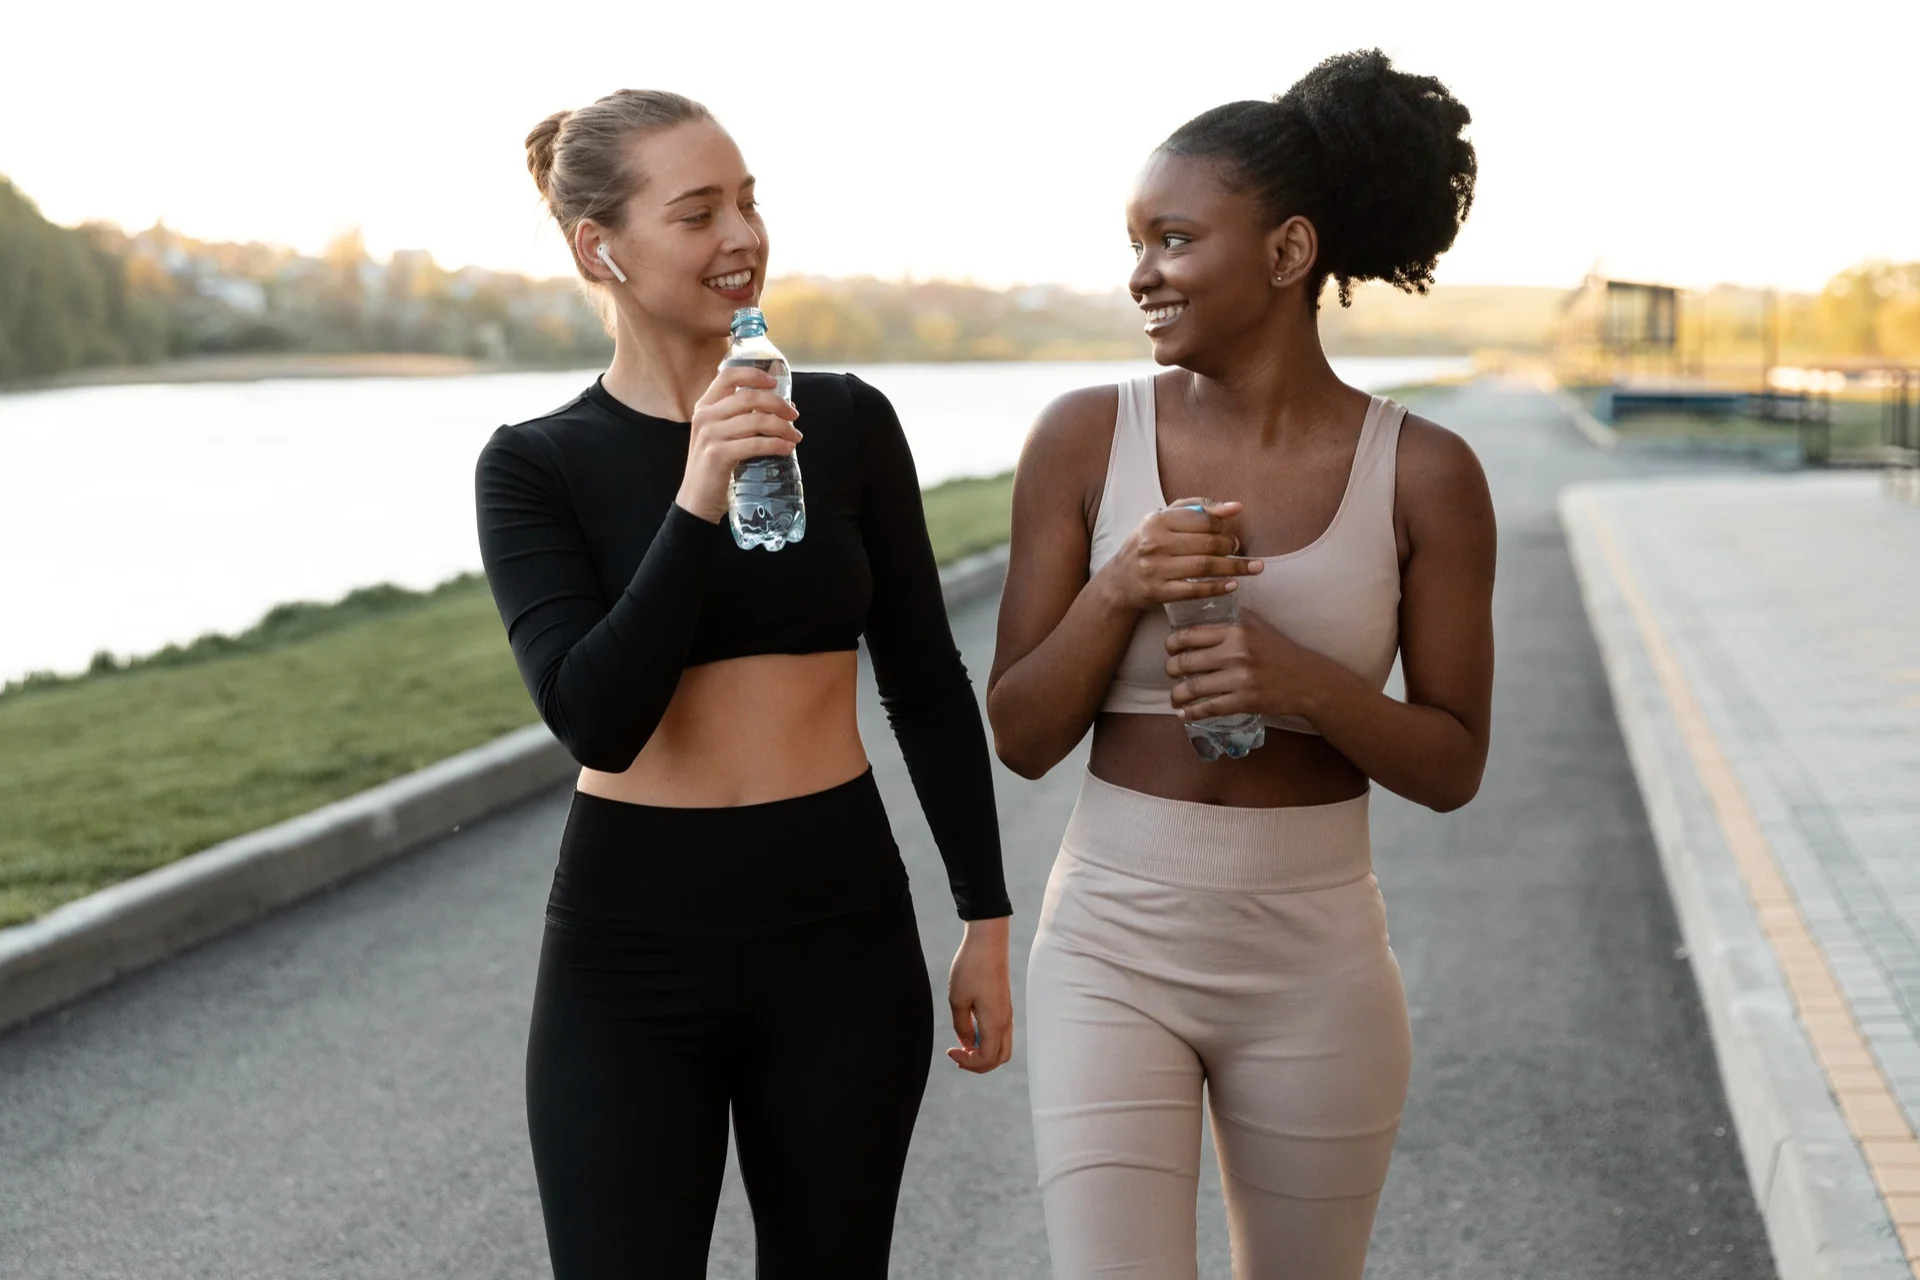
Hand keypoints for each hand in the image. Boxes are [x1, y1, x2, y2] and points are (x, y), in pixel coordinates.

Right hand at [674, 366, 802, 521]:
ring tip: (795, 435)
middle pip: (749, 397)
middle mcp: (705, 416)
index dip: (754, 374)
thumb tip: (782, 406)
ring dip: (783, 426)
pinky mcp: (718, 455)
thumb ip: (741, 419)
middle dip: (778, 404)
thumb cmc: (715, 466)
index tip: (774, 382)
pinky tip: (787, 448)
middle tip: (794, 415)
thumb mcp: (720, 436)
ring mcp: (710, 435)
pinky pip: (756, 443)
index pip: (728, 376)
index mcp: (704, 406)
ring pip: (756, 420)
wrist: (696, 499)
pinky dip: (777, 444)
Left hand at [946, 916, 1011, 1073]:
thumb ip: (962, 1026)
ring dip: (984, 1053)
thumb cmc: (971, 968)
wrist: (988, 941)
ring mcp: (1007, 1013)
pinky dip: (987, 1041)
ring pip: (1003, 1047)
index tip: (950, 1050)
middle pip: (999, 1058)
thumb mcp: (957, 999)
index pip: (986, 1059)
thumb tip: (967, 1044)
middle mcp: (1005, 1021)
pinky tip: (971, 1031)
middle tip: (958, 1057)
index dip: (967, 1062)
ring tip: (963, 1047)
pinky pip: (1001, 1034)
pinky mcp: (1004, 1005)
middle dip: (979, 1065)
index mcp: (994, 1022)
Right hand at [1095, 498, 1262, 612]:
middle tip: (1236, 550)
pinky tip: (1232, 585)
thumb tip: (1236, 507)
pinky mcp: (1158, 592)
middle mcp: (1154, 542)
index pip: (1202, 519)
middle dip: (1230, 547)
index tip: (1229, 534)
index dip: (1221, 527)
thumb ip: (1198, 509)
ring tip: (1250, 568)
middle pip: (1206, 543)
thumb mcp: (1164, 521)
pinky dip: (1217, 588)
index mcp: (1157, 520)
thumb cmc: (1147, 546)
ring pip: (1204, 566)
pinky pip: (1195, 590)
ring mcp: (1155, 568)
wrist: (1118, 582)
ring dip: (1233, 568)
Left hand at [1165, 610, 1327, 724]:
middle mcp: (1236, 653)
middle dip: (1171, 669)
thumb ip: (1230, 615)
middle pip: (1186, 662)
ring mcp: (1240, 679)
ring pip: (1193, 688)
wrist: (1305, 678)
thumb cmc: (1277, 649)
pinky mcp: (1245, 701)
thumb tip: (1200, 606)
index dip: (1171, 644)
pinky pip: (1209, 708)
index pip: (1189, 635)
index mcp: (1235, 631)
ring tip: (1175, 697)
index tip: (1170, 649)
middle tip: (1171, 672)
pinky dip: (1192, 713)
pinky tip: (1184, 713)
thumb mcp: (1256, 624)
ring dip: (1177, 695)